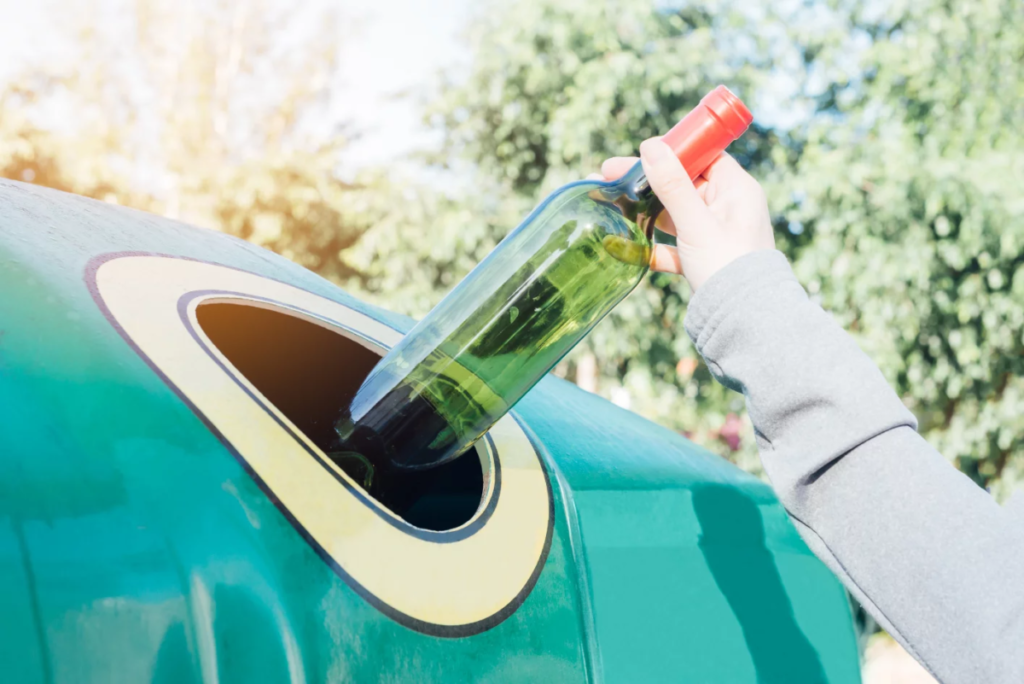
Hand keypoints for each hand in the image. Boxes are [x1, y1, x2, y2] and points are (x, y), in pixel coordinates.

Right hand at [597, 139, 774, 289]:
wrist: (745, 320)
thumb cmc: (727, 265)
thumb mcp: (695, 222)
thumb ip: (672, 185)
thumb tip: (651, 146)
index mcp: (737, 190)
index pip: (703, 156)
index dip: (672, 150)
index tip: (641, 151)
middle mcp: (729, 207)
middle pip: (683, 183)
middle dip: (647, 181)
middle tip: (609, 174)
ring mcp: (717, 234)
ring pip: (676, 214)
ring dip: (646, 212)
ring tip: (612, 206)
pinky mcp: (705, 258)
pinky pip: (675, 245)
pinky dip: (654, 245)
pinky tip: (627, 248)